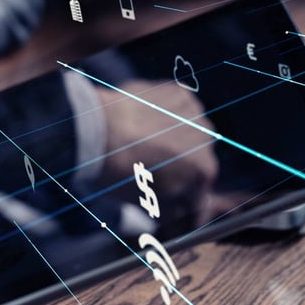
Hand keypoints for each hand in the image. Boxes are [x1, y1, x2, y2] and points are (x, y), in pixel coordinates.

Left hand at [94, 79, 218, 222]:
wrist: (97, 131)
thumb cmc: (121, 172)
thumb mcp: (148, 204)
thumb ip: (174, 211)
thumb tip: (181, 212)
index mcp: (203, 170)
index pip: (201, 194)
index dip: (186, 202)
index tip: (173, 204)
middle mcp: (207, 139)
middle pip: (199, 158)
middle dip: (183, 166)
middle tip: (155, 170)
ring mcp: (196, 112)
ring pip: (192, 130)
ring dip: (179, 137)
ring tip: (150, 142)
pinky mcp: (180, 92)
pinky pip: (181, 108)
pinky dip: (170, 115)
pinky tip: (149, 122)